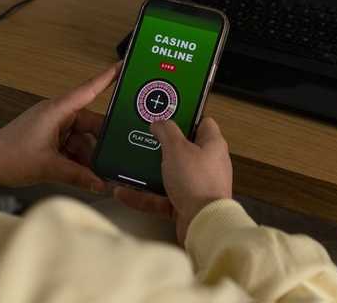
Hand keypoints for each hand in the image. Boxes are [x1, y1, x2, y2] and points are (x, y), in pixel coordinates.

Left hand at [0, 63, 118, 193]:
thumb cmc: (10, 157)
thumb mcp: (48, 167)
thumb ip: (77, 175)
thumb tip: (101, 184)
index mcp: (57, 110)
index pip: (88, 90)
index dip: (107, 78)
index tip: (124, 66)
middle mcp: (57, 115)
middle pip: (90, 123)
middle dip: (102, 141)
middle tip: (120, 155)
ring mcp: (53, 128)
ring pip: (82, 139)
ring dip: (88, 156)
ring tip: (99, 175)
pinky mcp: (48, 140)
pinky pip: (71, 147)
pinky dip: (77, 160)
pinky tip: (84, 176)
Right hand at [113, 117, 232, 244]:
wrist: (203, 223)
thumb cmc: (197, 182)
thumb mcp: (177, 148)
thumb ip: (166, 131)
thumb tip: (159, 122)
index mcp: (212, 145)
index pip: (202, 123)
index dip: (185, 117)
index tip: (166, 114)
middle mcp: (207, 164)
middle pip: (182, 149)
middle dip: (161, 145)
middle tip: (143, 138)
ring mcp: (196, 185)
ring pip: (169, 174)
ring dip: (149, 172)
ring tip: (129, 164)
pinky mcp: (186, 205)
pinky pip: (161, 197)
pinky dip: (143, 196)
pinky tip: (123, 192)